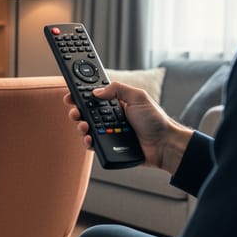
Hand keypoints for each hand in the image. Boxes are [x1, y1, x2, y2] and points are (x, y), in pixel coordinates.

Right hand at [62, 82, 193, 173]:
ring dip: (81, 126)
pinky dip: (88, 141)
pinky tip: (89, 139)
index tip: (71, 95)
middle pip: (87, 113)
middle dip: (77, 112)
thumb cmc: (156, 120)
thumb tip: (96, 91)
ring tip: (83, 126)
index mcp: (116, 104)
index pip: (94, 98)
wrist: (164, 144)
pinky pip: (94, 144)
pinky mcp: (110, 147)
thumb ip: (117, 89)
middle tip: (75, 112)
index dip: (81, 96)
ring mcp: (109, 132)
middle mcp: (111, 117)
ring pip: (87, 129)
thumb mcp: (138, 97)